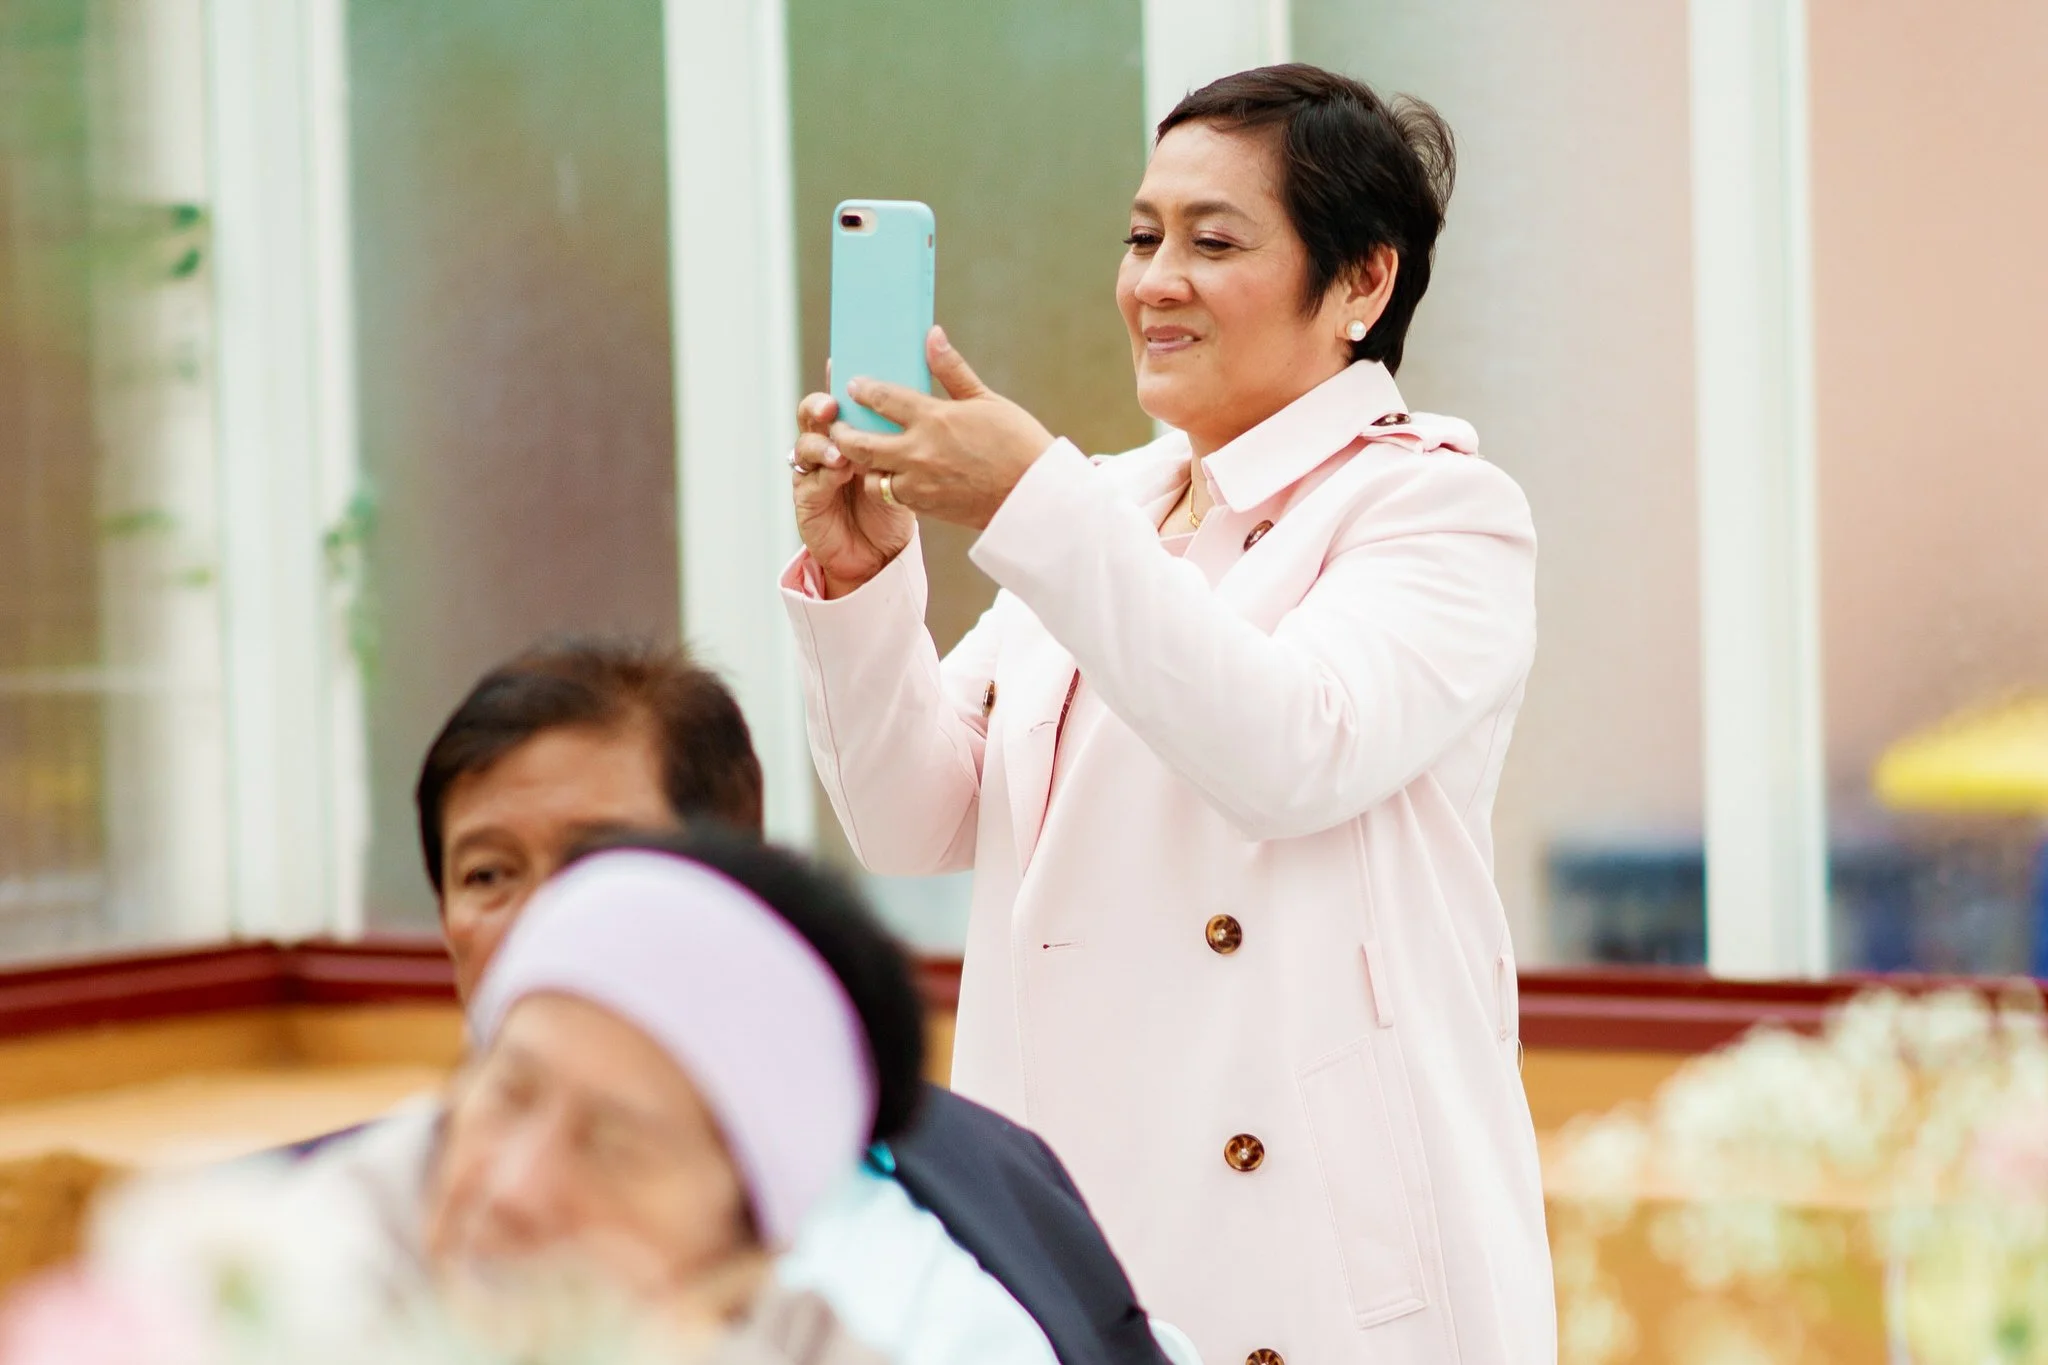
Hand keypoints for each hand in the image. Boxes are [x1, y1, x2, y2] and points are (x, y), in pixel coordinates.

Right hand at [789, 364, 913, 598]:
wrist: (884, 556)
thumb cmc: (897, 505)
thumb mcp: (911, 463)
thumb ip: (908, 430)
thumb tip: (921, 391)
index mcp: (852, 432)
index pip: (840, 398)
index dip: (837, 381)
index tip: (839, 364)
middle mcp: (829, 446)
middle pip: (814, 416)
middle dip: (820, 406)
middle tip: (833, 406)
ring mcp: (815, 472)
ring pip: (806, 446)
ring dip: (821, 443)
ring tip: (840, 448)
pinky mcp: (807, 500)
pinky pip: (810, 482)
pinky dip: (824, 475)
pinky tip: (839, 472)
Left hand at [830, 327, 1054, 530]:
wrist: (1033, 497)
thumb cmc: (1017, 443)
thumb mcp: (986, 400)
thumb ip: (952, 370)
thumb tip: (933, 334)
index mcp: (933, 419)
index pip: (882, 398)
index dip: (862, 390)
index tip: (853, 385)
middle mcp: (918, 452)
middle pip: (859, 443)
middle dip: (843, 432)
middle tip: (840, 424)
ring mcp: (919, 484)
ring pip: (870, 475)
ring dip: (862, 464)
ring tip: (862, 453)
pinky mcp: (926, 507)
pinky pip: (892, 495)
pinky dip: (886, 484)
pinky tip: (891, 473)